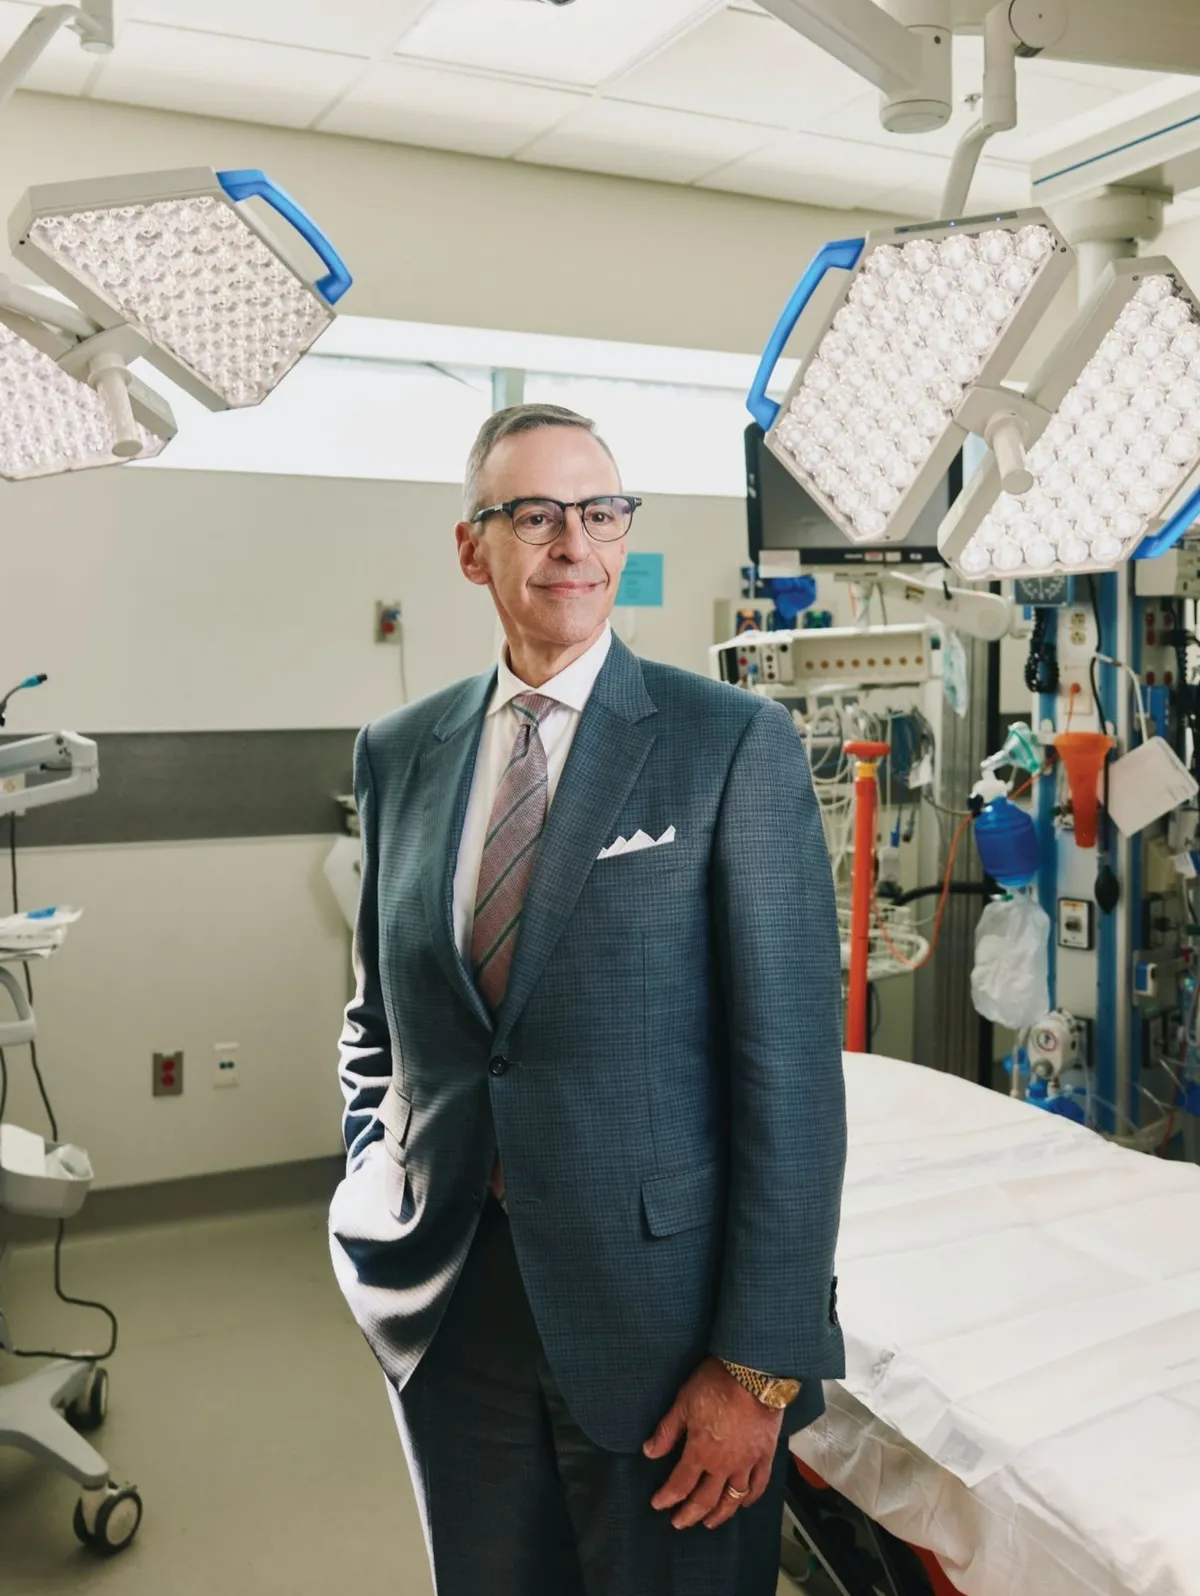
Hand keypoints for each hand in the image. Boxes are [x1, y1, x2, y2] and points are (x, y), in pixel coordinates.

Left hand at [643, 1357, 783, 1529]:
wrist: (754, 1373)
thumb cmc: (716, 1384)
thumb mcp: (683, 1403)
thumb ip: (667, 1431)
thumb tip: (649, 1452)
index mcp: (700, 1452)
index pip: (680, 1484)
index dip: (667, 1497)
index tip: (658, 1504)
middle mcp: (723, 1465)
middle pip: (705, 1499)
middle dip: (690, 1514)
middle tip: (679, 1523)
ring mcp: (746, 1462)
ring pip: (732, 1498)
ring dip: (719, 1514)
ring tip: (710, 1523)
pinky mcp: (765, 1455)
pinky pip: (759, 1484)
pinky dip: (751, 1498)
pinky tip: (744, 1503)